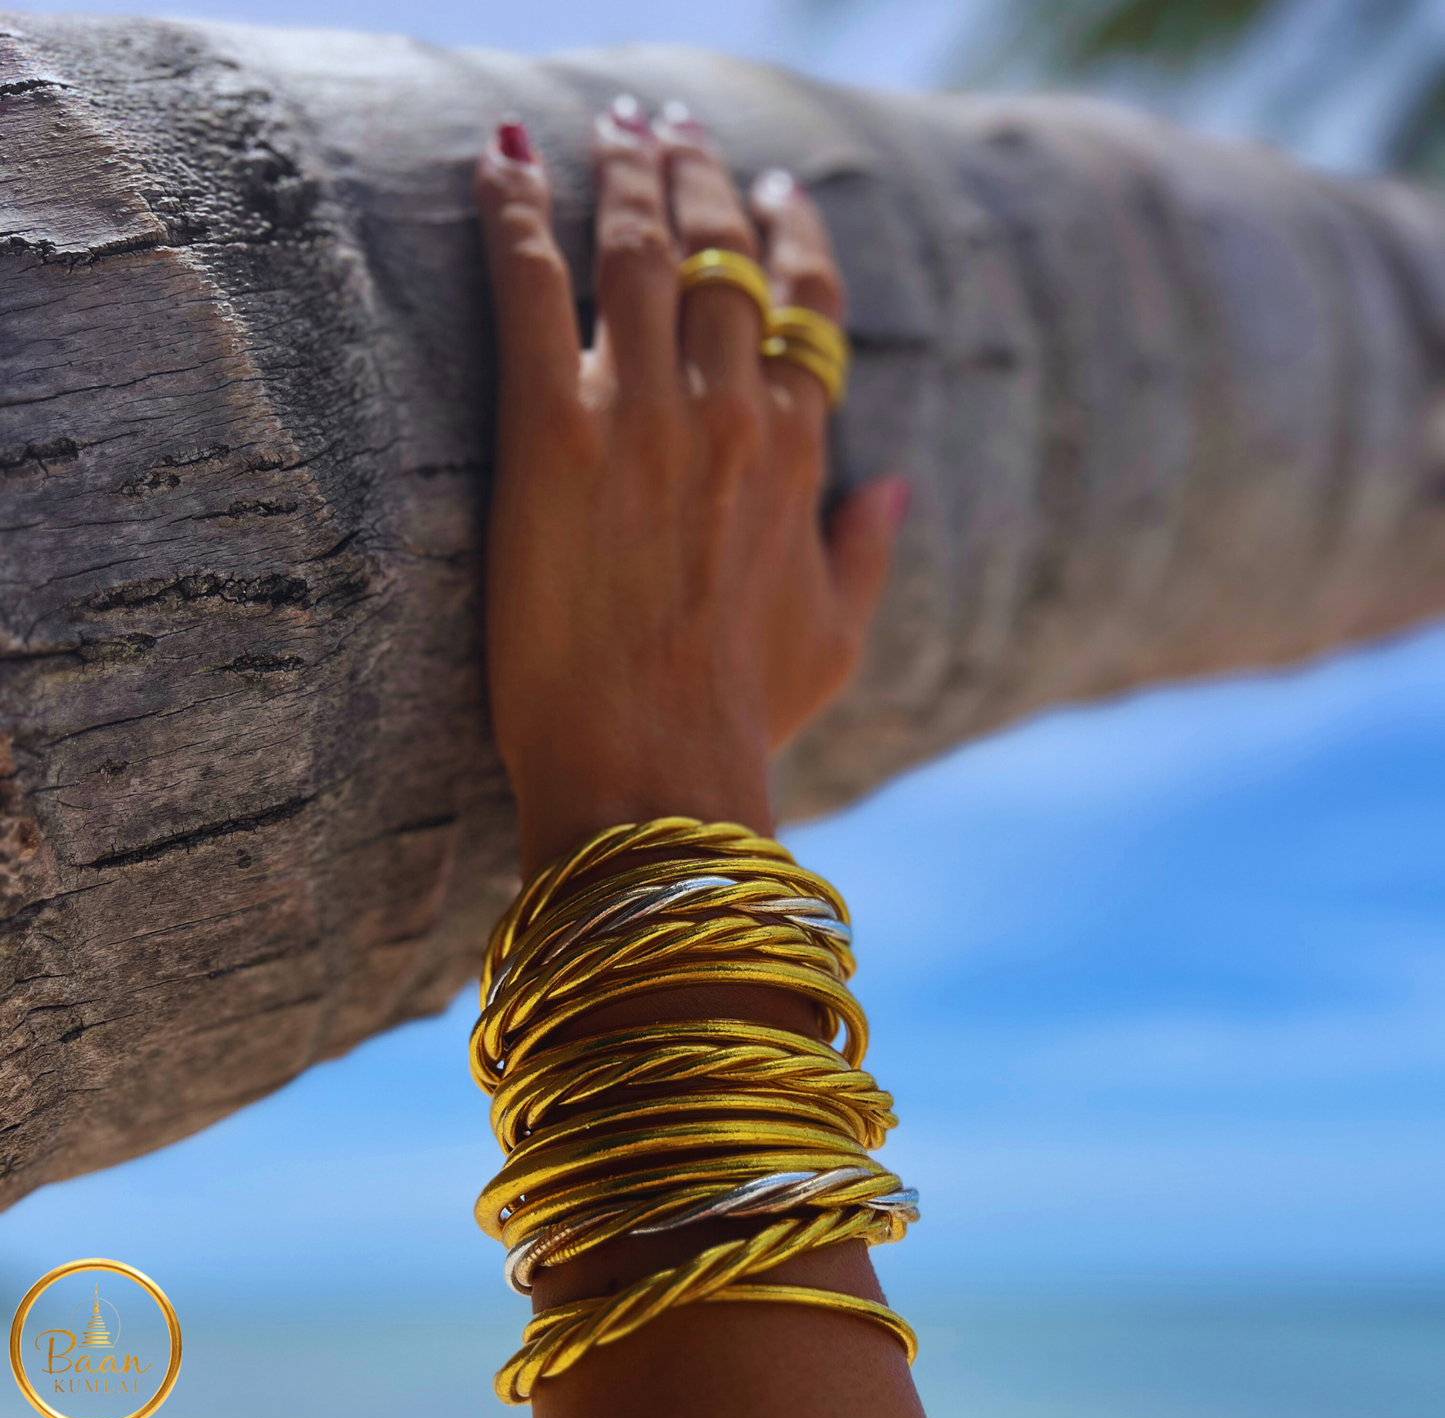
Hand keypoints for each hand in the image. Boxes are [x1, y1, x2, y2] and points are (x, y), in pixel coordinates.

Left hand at [474, 97, 907, 874]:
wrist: (657, 771)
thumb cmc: (743, 719)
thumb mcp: (836, 640)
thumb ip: (869, 551)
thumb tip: (896, 485)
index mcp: (800, 458)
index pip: (807, 309)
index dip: (793, 235)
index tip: (779, 188)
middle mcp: (732, 415)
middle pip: (720, 257)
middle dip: (699, 177)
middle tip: (673, 125)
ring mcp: (644, 417)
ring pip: (637, 249)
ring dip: (621, 172)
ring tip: (609, 124)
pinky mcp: (552, 433)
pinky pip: (534, 285)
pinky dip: (514, 210)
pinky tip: (496, 156)